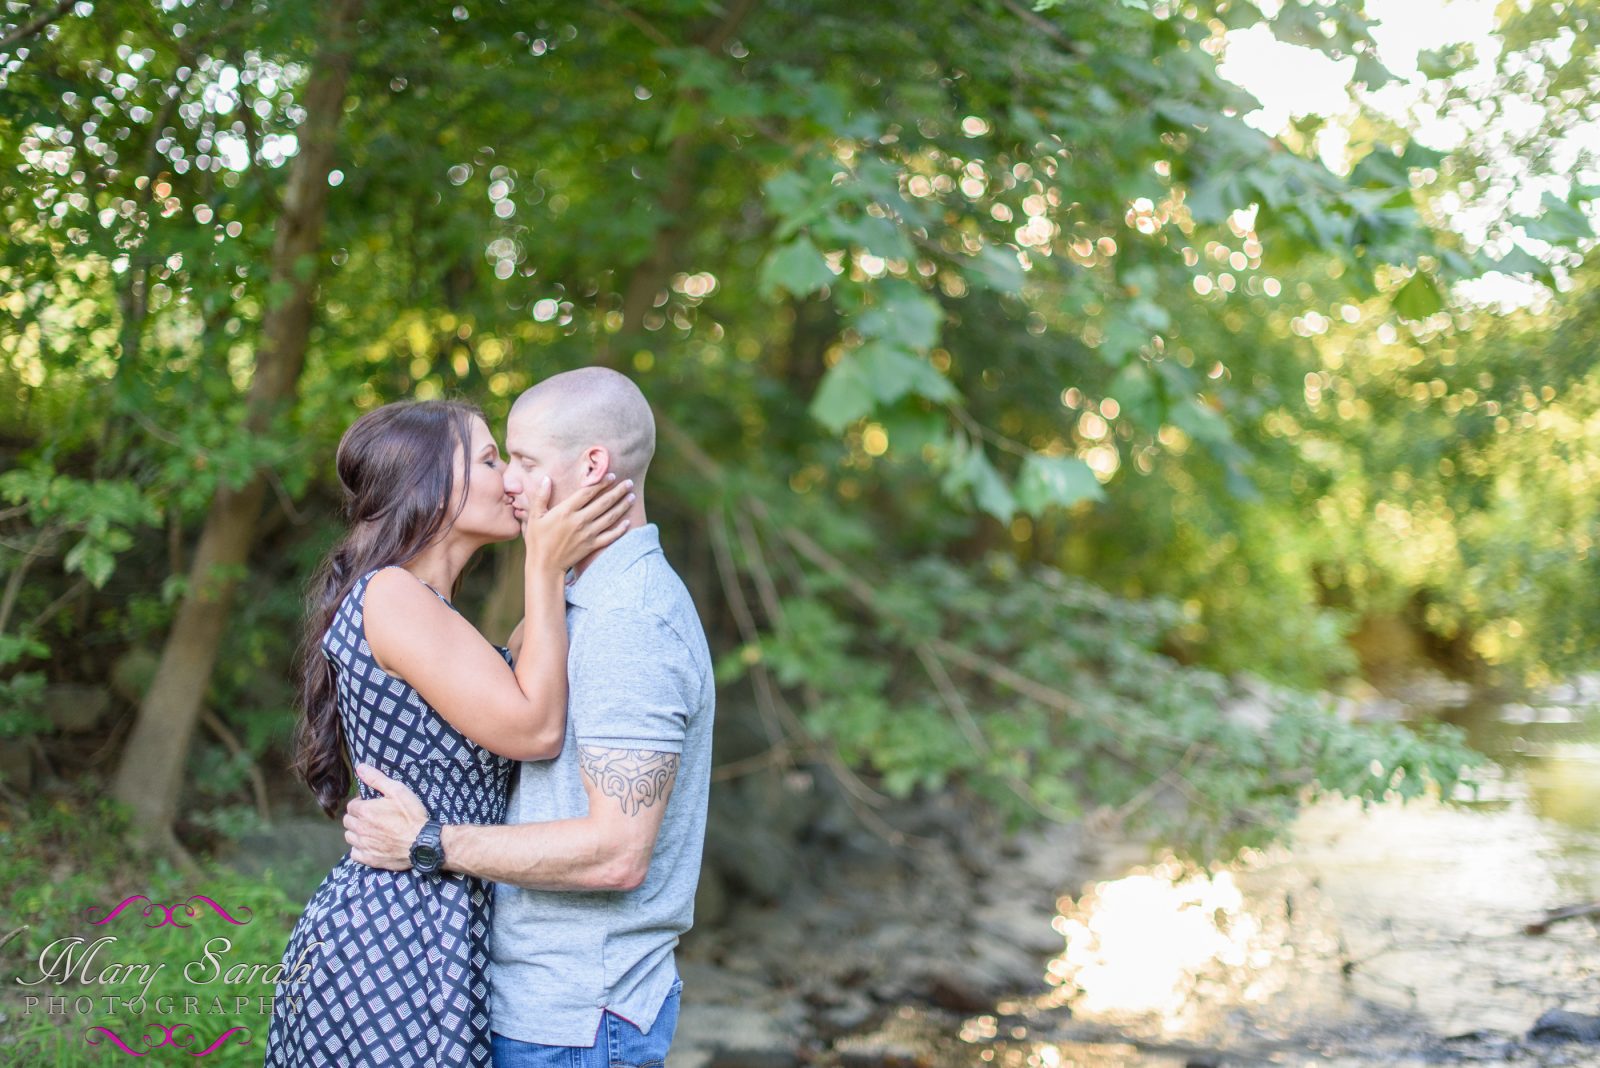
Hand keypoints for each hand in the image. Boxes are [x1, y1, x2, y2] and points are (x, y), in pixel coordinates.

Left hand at [344, 764, 429, 870]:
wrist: (423, 843)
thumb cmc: (412, 816)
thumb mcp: (398, 791)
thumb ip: (376, 779)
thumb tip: (360, 767)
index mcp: (365, 811)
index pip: (351, 806)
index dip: (361, 803)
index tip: (372, 804)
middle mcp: (361, 828)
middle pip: (348, 821)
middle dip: (357, 817)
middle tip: (372, 816)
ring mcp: (364, 845)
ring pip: (349, 837)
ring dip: (356, 832)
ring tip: (371, 830)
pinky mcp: (370, 859)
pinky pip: (354, 854)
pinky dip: (359, 849)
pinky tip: (371, 844)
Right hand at [519, 473, 634, 572]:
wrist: (544, 566)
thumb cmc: (537, 540)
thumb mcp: (534, 516)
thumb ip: (541, 496)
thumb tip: (546, 479)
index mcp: (566, 511)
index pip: (588, 492)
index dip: (601, 483)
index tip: (612, 475)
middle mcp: (580, 520)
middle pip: (604, 502)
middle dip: (618, 491)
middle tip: (629, 483)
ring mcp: (588, 534)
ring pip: (610, 517)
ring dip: (622, 506)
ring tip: (632, 496)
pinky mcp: (592, 546)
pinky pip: (610, 536)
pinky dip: (620, 529)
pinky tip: (628, 522)